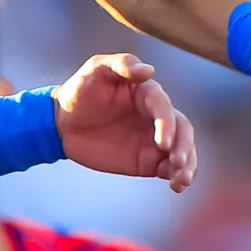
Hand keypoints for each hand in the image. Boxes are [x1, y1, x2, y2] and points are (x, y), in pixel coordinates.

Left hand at [52, 55, 195, 192]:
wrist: (63, 123)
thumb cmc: (80, 90)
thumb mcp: (95, 69)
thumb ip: (121, 65)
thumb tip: (149, 70)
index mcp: (148, 94)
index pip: (164, 109)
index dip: (167, 125)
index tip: (163, 143)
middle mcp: (157, 117)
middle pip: (182, 130)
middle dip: (184, 147)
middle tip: (177, 163)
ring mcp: (154, 140)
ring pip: (182, 150)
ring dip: (188, 164)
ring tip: (181, 180)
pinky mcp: (148, 160)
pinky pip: (168, 169)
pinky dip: (176, 177)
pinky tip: (176, 186)